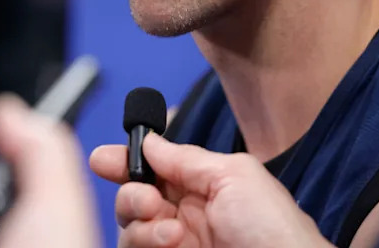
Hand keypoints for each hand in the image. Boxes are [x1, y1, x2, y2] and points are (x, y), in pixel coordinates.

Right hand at [89, 135, 329, 247]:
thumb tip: (148, 141)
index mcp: (201, 185)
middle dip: (131, 194)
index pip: (152, 168)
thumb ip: (185, 158)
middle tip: (151, 201)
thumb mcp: (234, 175)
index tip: (103, 159)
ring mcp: (175, 245)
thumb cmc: (275, 229)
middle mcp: (184, 215)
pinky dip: (144, 243)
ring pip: (129, 230)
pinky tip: (172, 244)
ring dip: (141, 225)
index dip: (125, 161)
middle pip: (132, 198)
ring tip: (172, 232)